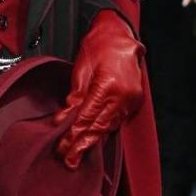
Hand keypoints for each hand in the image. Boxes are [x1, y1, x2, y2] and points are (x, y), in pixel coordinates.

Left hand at [56, 10, 143, 169]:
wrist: (120, 34)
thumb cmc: (99, 46)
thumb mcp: (81, 70)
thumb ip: (74, 97)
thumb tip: (63, 119)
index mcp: (108, 86)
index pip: (87, 119)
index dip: (73, 136)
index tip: (62, 148)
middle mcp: (123, 96)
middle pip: (99, 128)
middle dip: (82, 147)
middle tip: (69, 162)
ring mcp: (131, 100)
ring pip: (109, 127)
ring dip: (92, 141)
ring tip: (77, 155)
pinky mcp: (133, 101)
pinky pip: (116, 121)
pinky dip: (104, 131)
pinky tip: (93, 139)